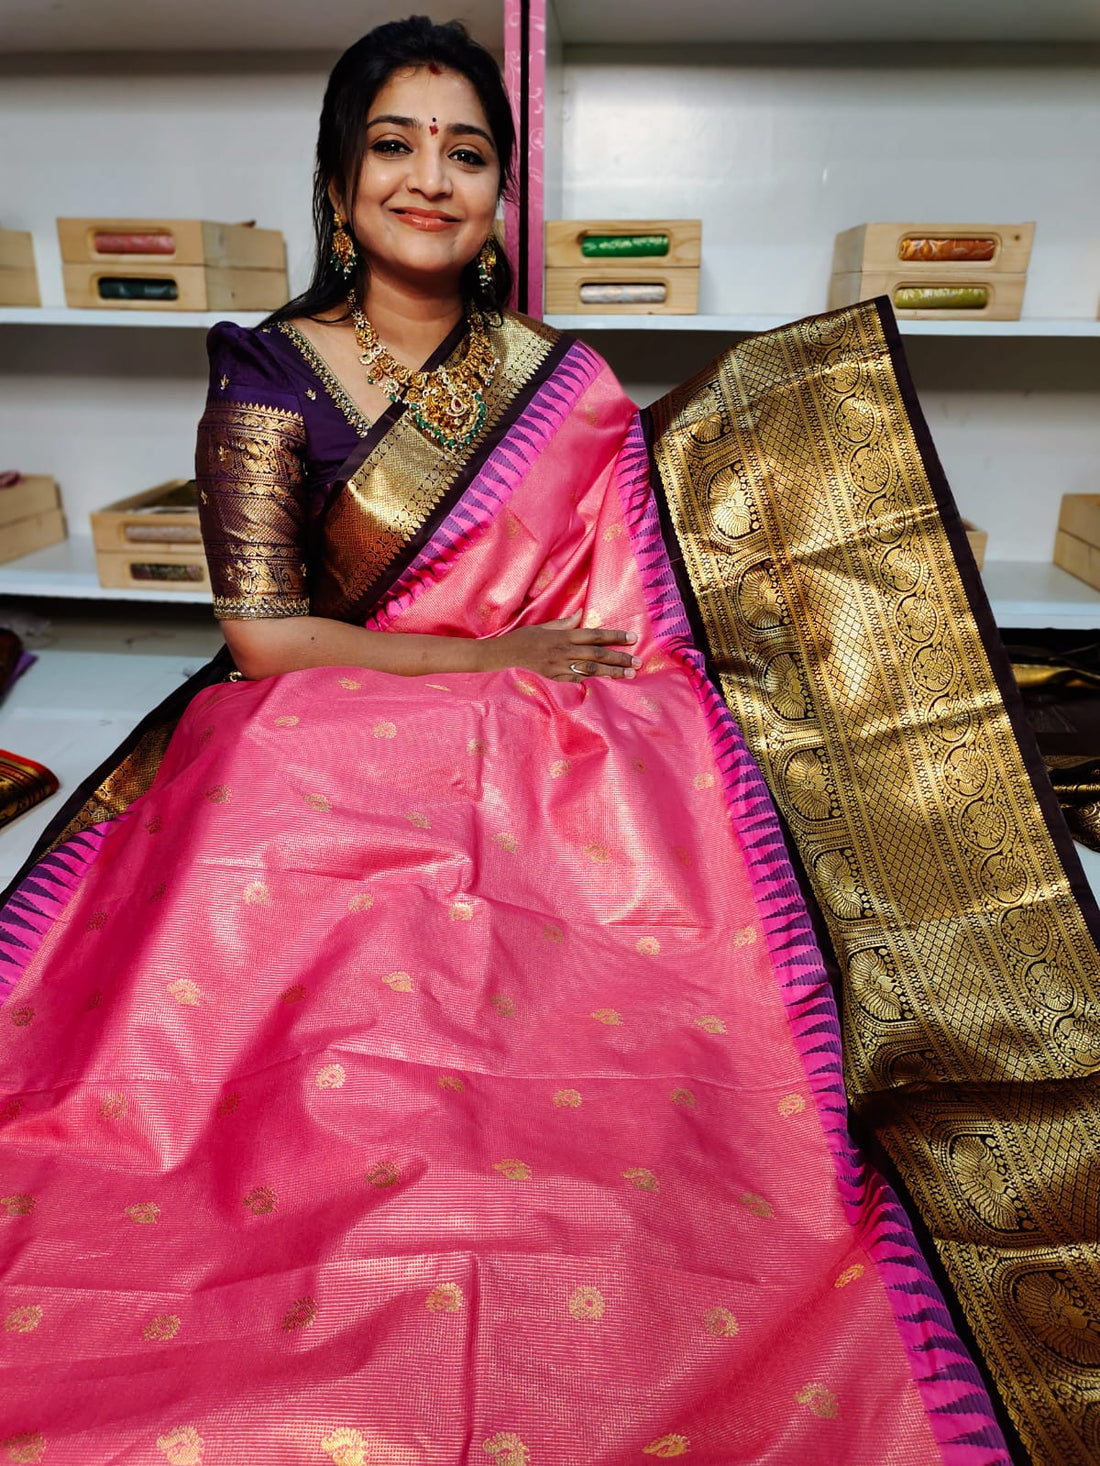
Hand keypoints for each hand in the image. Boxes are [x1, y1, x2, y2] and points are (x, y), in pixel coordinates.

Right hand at [482, 611, 639, 681]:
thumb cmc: (527, 636)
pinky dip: (590, 678)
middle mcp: (565, 650)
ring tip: (629, 674)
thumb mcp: (547, 625)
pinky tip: (606, 680)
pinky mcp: (556, 676)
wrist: (507, 652)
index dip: (615, 637)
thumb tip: (582, 613)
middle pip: (598, 655)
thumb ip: (566, 622)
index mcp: (565, 635)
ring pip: (591, 669)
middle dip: (620, 659)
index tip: (633, 638)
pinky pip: (576, 678)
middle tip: (637, 663)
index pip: (596, 635)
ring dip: (611, 672)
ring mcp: (561, 666)